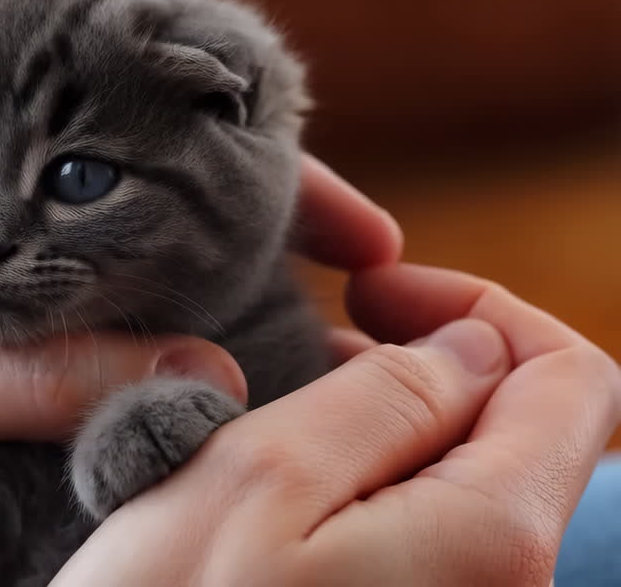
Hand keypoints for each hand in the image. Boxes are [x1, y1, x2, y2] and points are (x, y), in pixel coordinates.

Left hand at [0, 155, 398, 540]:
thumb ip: (39, 371)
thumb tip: (212, 373)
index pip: (118, 134)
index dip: (244, 173)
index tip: (353, 230)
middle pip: (132, 202)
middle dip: (247, 232)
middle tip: (358, 281)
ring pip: (103, 287)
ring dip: (195, 306)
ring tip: (303, 336)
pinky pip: (53, 364)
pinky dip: (125, 372)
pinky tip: (184, 394)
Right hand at [52, 264, 620, 585]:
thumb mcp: (261, 475)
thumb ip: (388, 399)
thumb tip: (474, 347)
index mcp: (493, 541)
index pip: (572, 380)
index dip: (482, 308)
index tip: (372, 292)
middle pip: (531, 428)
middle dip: (440, 357)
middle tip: (331, 330)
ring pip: (476, 476)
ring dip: (401, 413)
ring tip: (302, 396)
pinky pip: (435, 530)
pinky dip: (381, 472)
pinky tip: (304, 468)